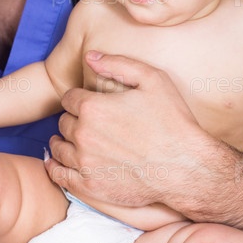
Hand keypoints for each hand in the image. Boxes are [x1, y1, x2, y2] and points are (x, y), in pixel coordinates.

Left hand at [44, 51, 211, 208]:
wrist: (187, 168)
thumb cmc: (173, 122)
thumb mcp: (152, 79)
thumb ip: (117, 64)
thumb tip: (90, 56)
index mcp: (93, 107)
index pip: (69, 98)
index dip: (79, 99)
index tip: (88, 103)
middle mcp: (83, 134)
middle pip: (64, 122)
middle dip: (74, 119)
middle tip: (89, 123)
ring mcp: (84, 163)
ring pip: (59, 147)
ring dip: (64, 142)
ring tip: (74, 142)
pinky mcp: (90, 187)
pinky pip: (59, 176)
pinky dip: (55, 167)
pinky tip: (59, 163)